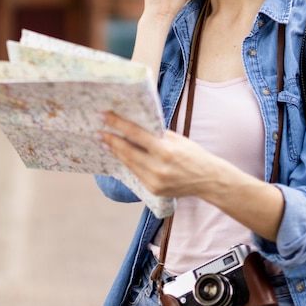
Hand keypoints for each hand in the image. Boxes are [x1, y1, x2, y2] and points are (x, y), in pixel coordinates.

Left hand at [98, 111, 216, 198]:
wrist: (207, 179)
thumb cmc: (193, 154)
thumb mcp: (177, 139)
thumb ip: (157, 134)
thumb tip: (135, 126)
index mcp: (166, 150)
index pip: (136, 134)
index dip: (118, 124)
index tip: (104, 116)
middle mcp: (158, 167)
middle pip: (127, 151)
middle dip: (111, 140)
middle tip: (98, 131)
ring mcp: (154, 181)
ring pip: (129, 163)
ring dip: (115, 152)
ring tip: (105, 142)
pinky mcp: (152, 189)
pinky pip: (135, 173)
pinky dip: (127, 162)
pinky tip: (119, 155)